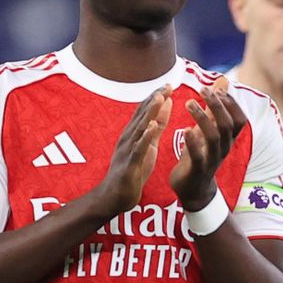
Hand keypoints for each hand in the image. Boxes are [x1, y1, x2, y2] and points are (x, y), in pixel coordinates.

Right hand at [94, 87, 171, 218]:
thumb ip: (157, 125)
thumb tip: (166, 103)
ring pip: (139, 128)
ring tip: (160, 99)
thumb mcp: (148, 145)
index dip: (156, 98)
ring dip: (149, 113)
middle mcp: (128, 139)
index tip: (169, 84)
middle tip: (167, 86)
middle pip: (141, 116)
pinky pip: (138, 149)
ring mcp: (127, 151)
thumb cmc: (132, 171)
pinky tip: (152, 128)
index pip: (144, 112)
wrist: (114, 198)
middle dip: (154, 100)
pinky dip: (145, 137)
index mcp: (133, 134)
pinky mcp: (129, 165)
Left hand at [168, 77, 247, 210]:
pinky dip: (193, 142)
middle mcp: (224, 148)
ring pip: (214, 137)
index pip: (239, 119)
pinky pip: (199, 156)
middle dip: (216, 105)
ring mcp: (212, 160)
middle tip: (203, 90)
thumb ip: (215, 108)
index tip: (216, 89)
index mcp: (228, 139)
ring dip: (202, 118)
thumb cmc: (201, 155)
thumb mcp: (209, 130)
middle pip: (227, 124)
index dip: (231, 103)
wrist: (193, 190)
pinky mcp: (198, 170)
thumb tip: (223, 81)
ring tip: (188, 104)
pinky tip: (185, 130)